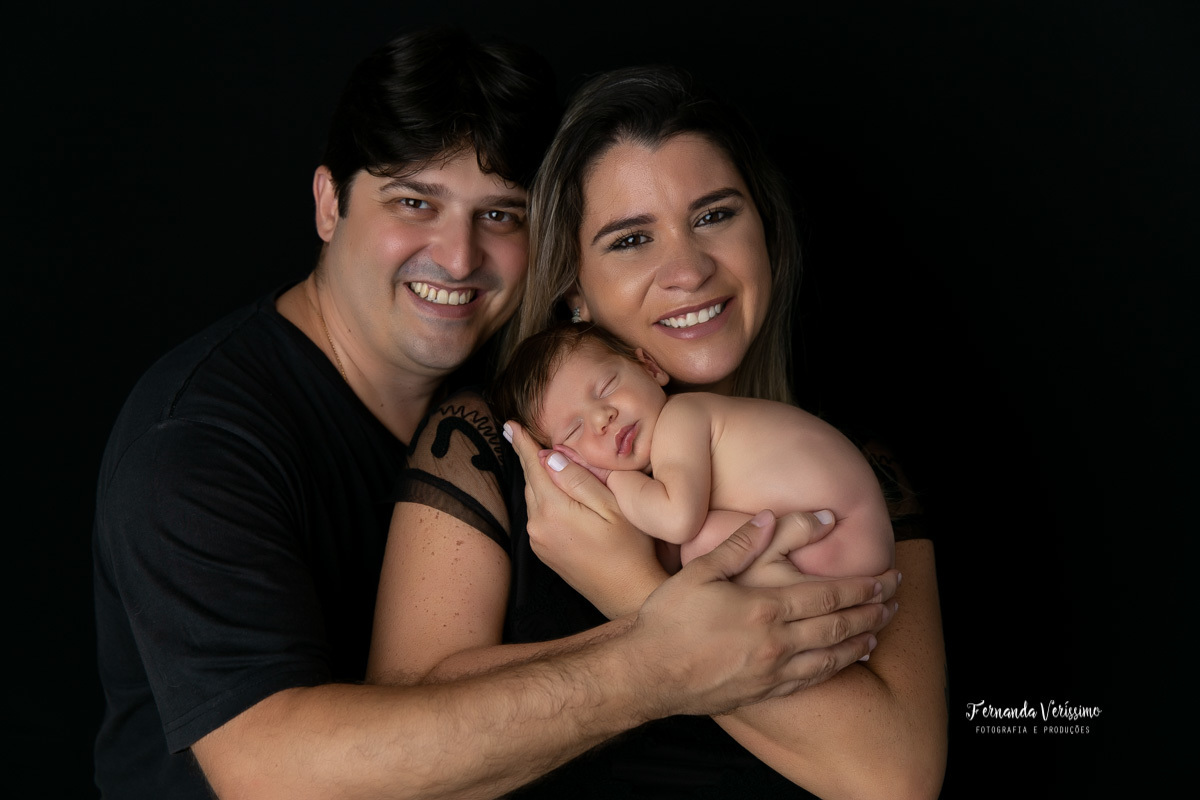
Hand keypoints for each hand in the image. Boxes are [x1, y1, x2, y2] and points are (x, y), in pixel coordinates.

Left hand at [505, 421, 660, 616]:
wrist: (629, 594)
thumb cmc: (630, 548)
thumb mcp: (613, 507)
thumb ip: (580, 480)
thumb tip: (552, 457)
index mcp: (553, 511)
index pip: (534, 468)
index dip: (524, 444)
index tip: (511, 425)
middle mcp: (538, 527)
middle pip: (532, 482)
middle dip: (534, 460)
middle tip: (533, 437)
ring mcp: (539, 542)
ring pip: (536, 498)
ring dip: (542, 481)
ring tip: (554, 464)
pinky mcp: (545, 552)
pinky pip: (540, 515)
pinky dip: (547, 500)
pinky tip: (562, 495)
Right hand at [629, 510, 897, 717]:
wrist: (647, 673)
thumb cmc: (668, 620)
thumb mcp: (700, 572)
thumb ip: (739, 545)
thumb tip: (768, 517)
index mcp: (765, 608)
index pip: (828, 595)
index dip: (862, 587)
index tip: (884, 579)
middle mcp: (776, 642)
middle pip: (838, 625)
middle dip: (872, 611)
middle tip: (896, 600)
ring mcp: (772, 671)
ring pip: (831, 656)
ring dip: (861, 641)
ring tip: (880, 630)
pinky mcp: (763, 691)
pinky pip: (811, 679)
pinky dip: (835, 668)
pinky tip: (844, 660)